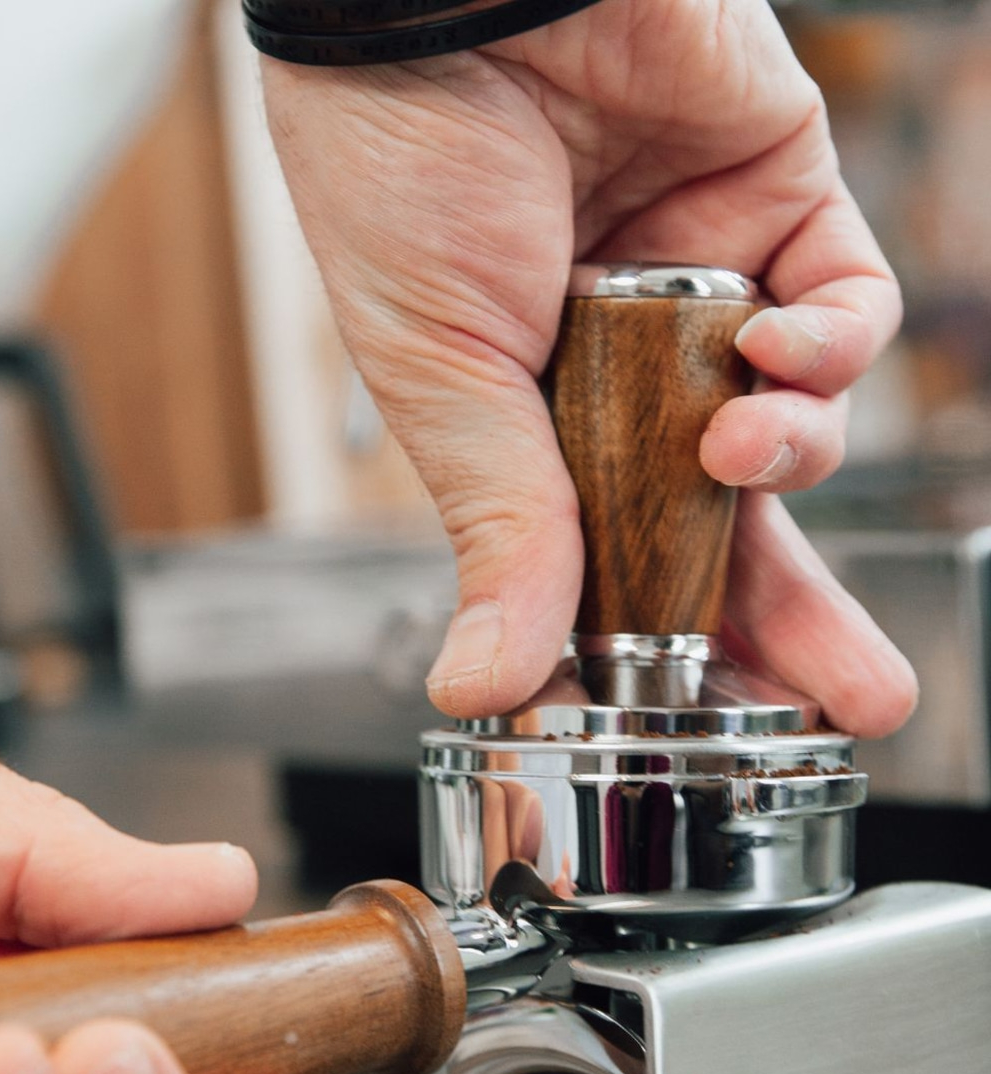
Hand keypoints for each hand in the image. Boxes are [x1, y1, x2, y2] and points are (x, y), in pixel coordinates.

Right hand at [262, 0, 915, 735]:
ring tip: (735, 451)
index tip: (712, 717)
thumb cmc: (397, 173)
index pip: (617, 557)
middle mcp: (623, 373)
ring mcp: (703, 293)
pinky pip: (846, 305)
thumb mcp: (444, 386)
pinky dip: (829, 344)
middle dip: (797, 614)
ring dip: (786, 459)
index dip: (669, 639)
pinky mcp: (776, 200)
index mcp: (529, 426)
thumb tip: (484, 687)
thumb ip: (500, 532)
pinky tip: (774, 344)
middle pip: (731, 521)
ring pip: (798, 424)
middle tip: (859, 697)